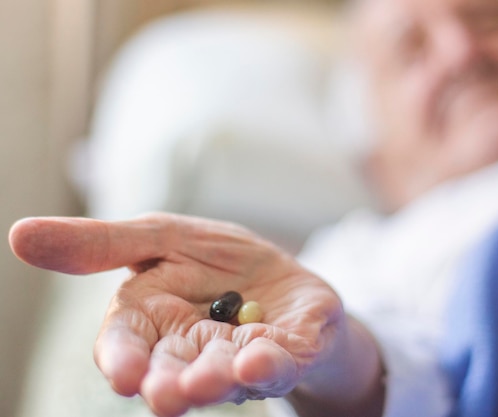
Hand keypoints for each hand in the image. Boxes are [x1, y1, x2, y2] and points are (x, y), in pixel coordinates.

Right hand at [9, 213, 345, 416]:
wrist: (282, 277)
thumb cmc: (215, 261)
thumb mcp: (161, 238)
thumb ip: (101, 245)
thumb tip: (18, 234)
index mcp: (156, 321)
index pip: (127, 342)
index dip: (122, 358)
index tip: (122, 374)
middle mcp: (193, 349)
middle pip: (173, 369)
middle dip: (168, 382)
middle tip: (164, 395)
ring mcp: (242, 355)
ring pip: (224, 374)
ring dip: (215, 379)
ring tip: (208, 380)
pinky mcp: (289, 351)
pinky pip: (280, 363)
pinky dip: (270, 364)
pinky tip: (261, 359)